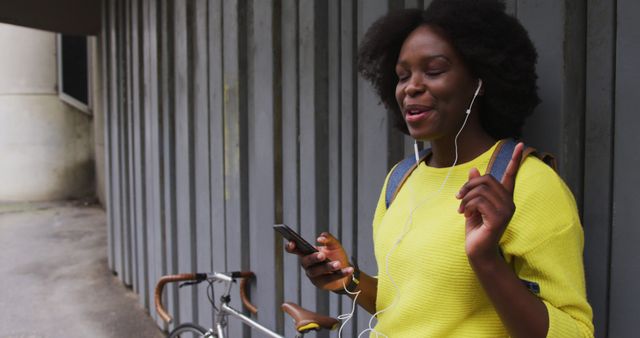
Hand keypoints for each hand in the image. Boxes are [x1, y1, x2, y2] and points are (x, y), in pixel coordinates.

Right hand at [285, 232, 353, 291]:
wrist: (345, 270)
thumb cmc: (335, 255)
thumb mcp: (334, 245)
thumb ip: (329, 239)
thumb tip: (321, 238)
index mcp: (307, 253)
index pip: (295, 250)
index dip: (291, 247)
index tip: (292, 243)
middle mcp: (307, 265)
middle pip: (306, 261)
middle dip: (313, 258)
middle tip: (322, 255)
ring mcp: (313, 276)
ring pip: (317, 272)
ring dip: (327, 267)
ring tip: (338, 264)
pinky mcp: (321, 284)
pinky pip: (330, 279)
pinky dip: (341, 274)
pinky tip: (349, 270)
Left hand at [456, 143, 523, 261]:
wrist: (477, 251)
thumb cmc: (476, 229)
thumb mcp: (472, 205)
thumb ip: (474, 189)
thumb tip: (474, 169)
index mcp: (504, 198)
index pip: (511, 175)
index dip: (514, 160)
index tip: (519, 144)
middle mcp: (509, 202)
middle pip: (486, 179)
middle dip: (468, 186)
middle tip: (459, 198)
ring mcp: (506, 211)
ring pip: (480, 190)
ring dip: (465, 198)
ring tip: (462, 209)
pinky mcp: (499, 219)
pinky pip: (479, 201)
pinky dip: (467, 205)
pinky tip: (465, 214)